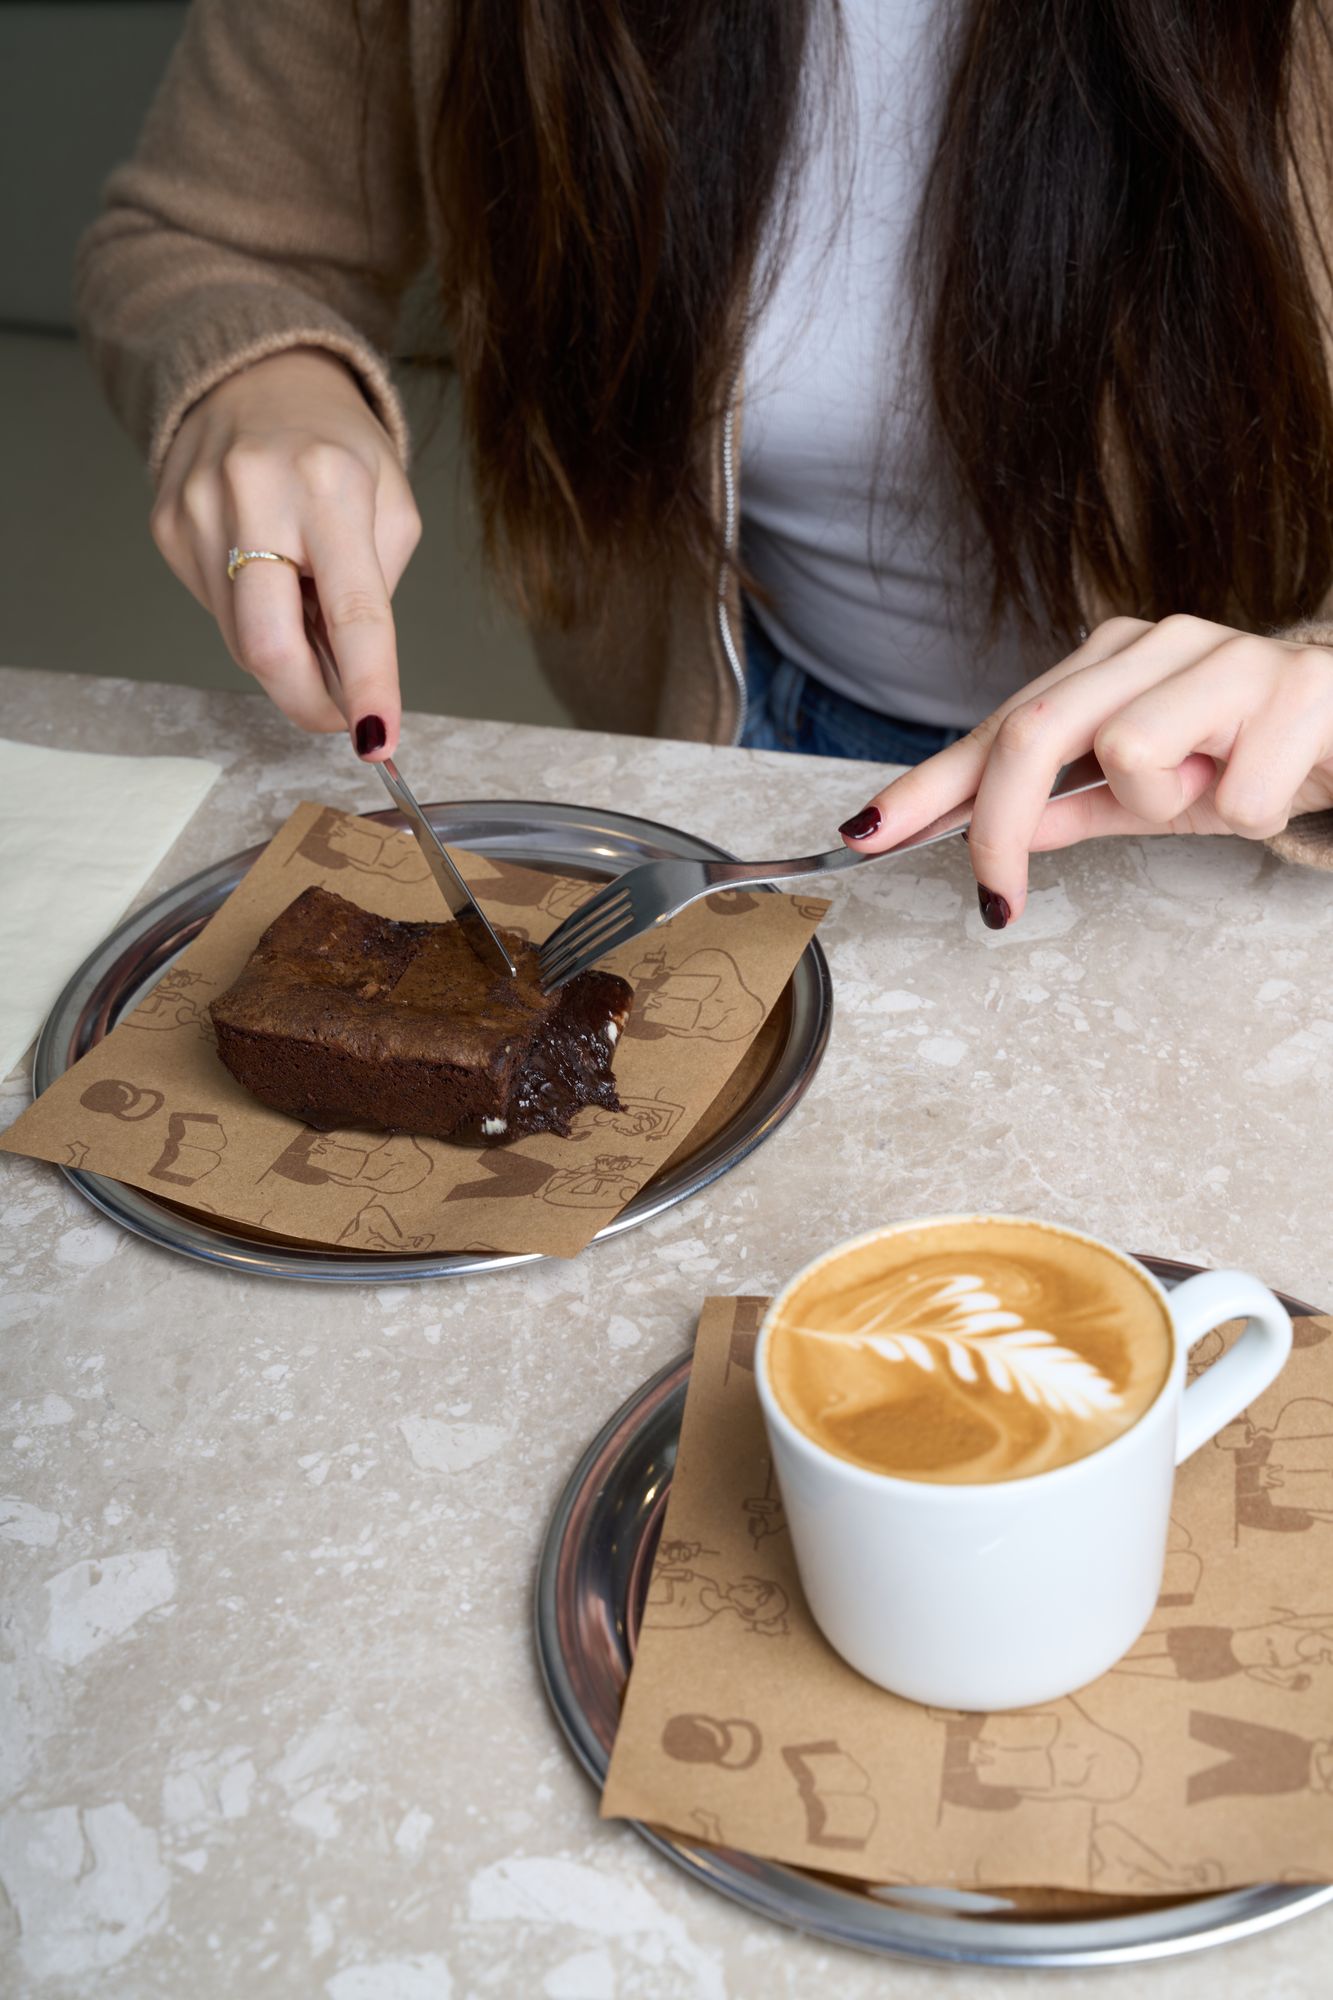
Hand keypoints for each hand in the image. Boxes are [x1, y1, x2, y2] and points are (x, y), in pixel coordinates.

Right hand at [150, 348, 420, 758]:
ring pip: (240, 640)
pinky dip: (252, 616)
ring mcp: (198, 511)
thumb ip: (376, 591)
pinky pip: (217, 611)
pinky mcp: (167, 528)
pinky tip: (269, 576)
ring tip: (306, 608)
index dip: (366, 685)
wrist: (254, 374)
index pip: (352, 610)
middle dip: (306, 702)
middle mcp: (255, 494)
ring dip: (285, 654)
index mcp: (329, 484)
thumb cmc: (336, 446)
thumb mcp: (389, 503)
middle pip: (268, 645)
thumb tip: (348, 680)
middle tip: (336, 716)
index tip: (376, 739)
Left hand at [837, 615, 1332, 926]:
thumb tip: (987, 839)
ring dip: (1167, 807)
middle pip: (1034, 731)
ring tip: (1217, 796)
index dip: (927, 787)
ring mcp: (1227, 656)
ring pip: (1130, 753)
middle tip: (1000, 902)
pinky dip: (1251, 817)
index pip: (999, 727)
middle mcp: (1158, 642)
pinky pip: (1234, 794)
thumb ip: (1070, 811)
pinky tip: (1280, 788)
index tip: (866, 836)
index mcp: (1112, 661)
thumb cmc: (1261, 757)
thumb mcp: (1153, 799)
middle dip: (998, 828)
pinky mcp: (1297, 689)